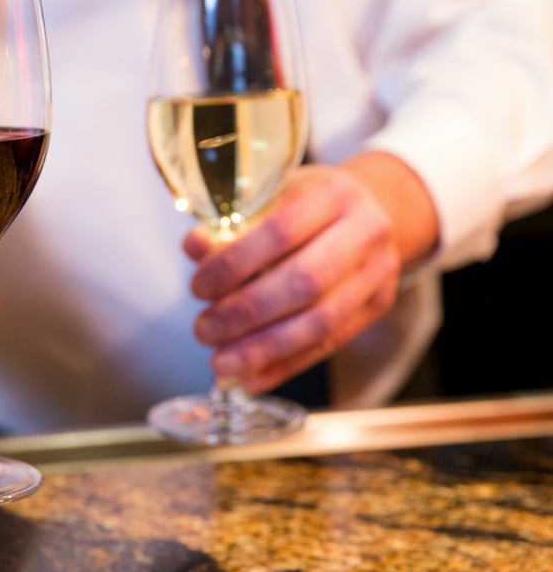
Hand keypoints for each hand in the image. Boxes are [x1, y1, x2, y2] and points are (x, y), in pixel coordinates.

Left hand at [186, 152, 437, 394]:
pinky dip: (285, 365)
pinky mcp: (377, 307)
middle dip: (246, 313)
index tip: (199, 288)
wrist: (374, 209)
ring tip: (221, 361)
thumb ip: (231, 222)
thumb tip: (194, 247)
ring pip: (321, 322)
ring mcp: (378, 272)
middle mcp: (364, 231)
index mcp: (333, 193)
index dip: (235, 264)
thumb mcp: (272, 195)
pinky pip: (330, 344)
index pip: (280, 232)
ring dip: (264, 348)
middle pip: (304, 282)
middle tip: (204, 330)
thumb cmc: (309, 202)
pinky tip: (251, 377)